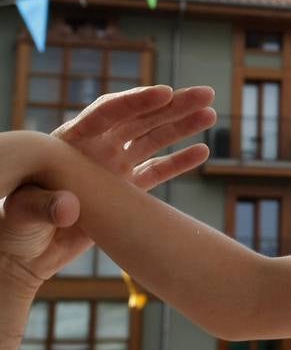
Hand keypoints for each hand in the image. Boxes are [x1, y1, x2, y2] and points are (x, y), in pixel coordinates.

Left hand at [0, 86, 214, 281]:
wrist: (22, 255)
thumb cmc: (12, 228)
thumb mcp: (20, 213)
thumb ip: (41, 206)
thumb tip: (69, 206)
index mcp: (69, 143)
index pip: (106, 114)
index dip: (136, 102)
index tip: (164, 94)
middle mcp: (95, 149)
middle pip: (138, 119)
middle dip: (172, 105)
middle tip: (206, 94)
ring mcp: (112, 168)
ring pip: (152, 140)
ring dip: (182, 126)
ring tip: (211, 114)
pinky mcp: (125, 192)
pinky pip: (156, 171)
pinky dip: (179, 162)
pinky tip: (202, 151)